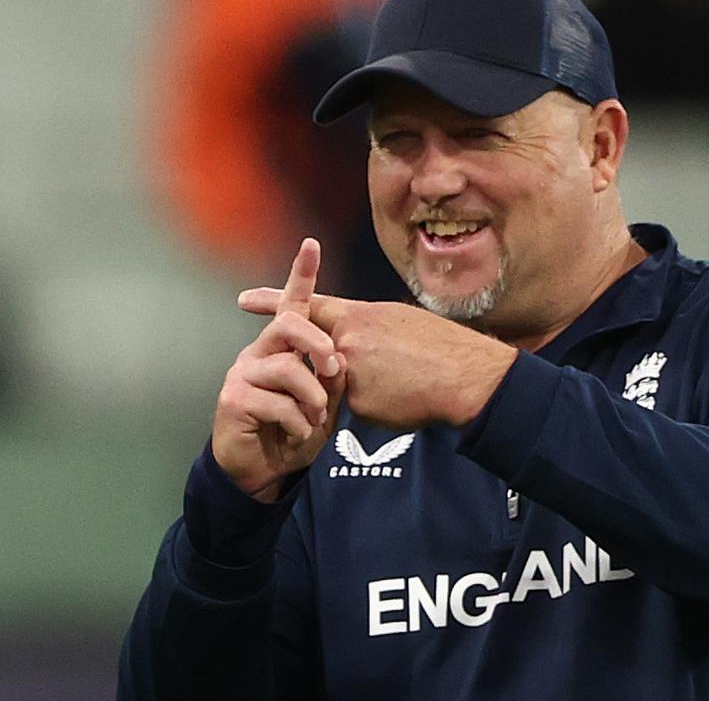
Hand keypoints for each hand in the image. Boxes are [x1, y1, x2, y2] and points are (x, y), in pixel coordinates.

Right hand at [211, 239, 345, 501]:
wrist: (264, 471)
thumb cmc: (295, 431)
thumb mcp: (324, 403)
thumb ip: (331, 378)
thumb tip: (338, 361)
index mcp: (281, 348)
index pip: (292, 304)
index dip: (301, 274)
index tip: (311, 244)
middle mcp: (258, 353)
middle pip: (288, 324)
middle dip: (318, 344)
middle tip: (334, 369)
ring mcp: (242, 374)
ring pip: (288, 368)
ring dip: (313, 398)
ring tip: (315, 419)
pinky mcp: (234, 399)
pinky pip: (278, 403)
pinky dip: (299, 424)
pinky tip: (296, 435)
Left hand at [237, 288, 516, 429]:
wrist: (464, 378)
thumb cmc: (442, 349)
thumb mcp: (402, 321)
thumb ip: (369, 328)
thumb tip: (358, 339)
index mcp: (359, 315)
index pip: (309, 305)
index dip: (275, 301)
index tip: (244, 299)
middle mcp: (347, 340)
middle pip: (320, 352)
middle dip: (323, 362)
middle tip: (336, 367)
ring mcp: (349, 372)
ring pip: (340, 384)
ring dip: (366, 387)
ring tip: (402, 383)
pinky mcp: (357, 403)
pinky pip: (357, 408)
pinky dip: (378, 407)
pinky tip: (403, 401)